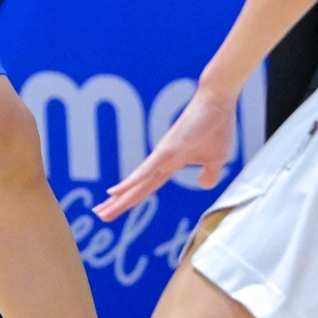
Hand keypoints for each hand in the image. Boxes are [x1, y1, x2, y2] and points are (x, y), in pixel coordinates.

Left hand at [95, 82, 237, 218]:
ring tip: (102, 209)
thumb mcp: (216, 160)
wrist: (218, 102)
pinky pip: (148, 168)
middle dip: (119, 203)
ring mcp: (163, 154)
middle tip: (99, 214)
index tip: (115, 209)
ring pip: (137, 181)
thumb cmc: (216, 127)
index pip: (147, 186)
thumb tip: (203, 184)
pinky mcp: (168, 148)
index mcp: (171, 163)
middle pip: (137, 187)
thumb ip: (210, 174)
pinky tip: (118, 190)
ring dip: (120, 197)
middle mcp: (161, 160)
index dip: (132, 199)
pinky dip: (133, 180)